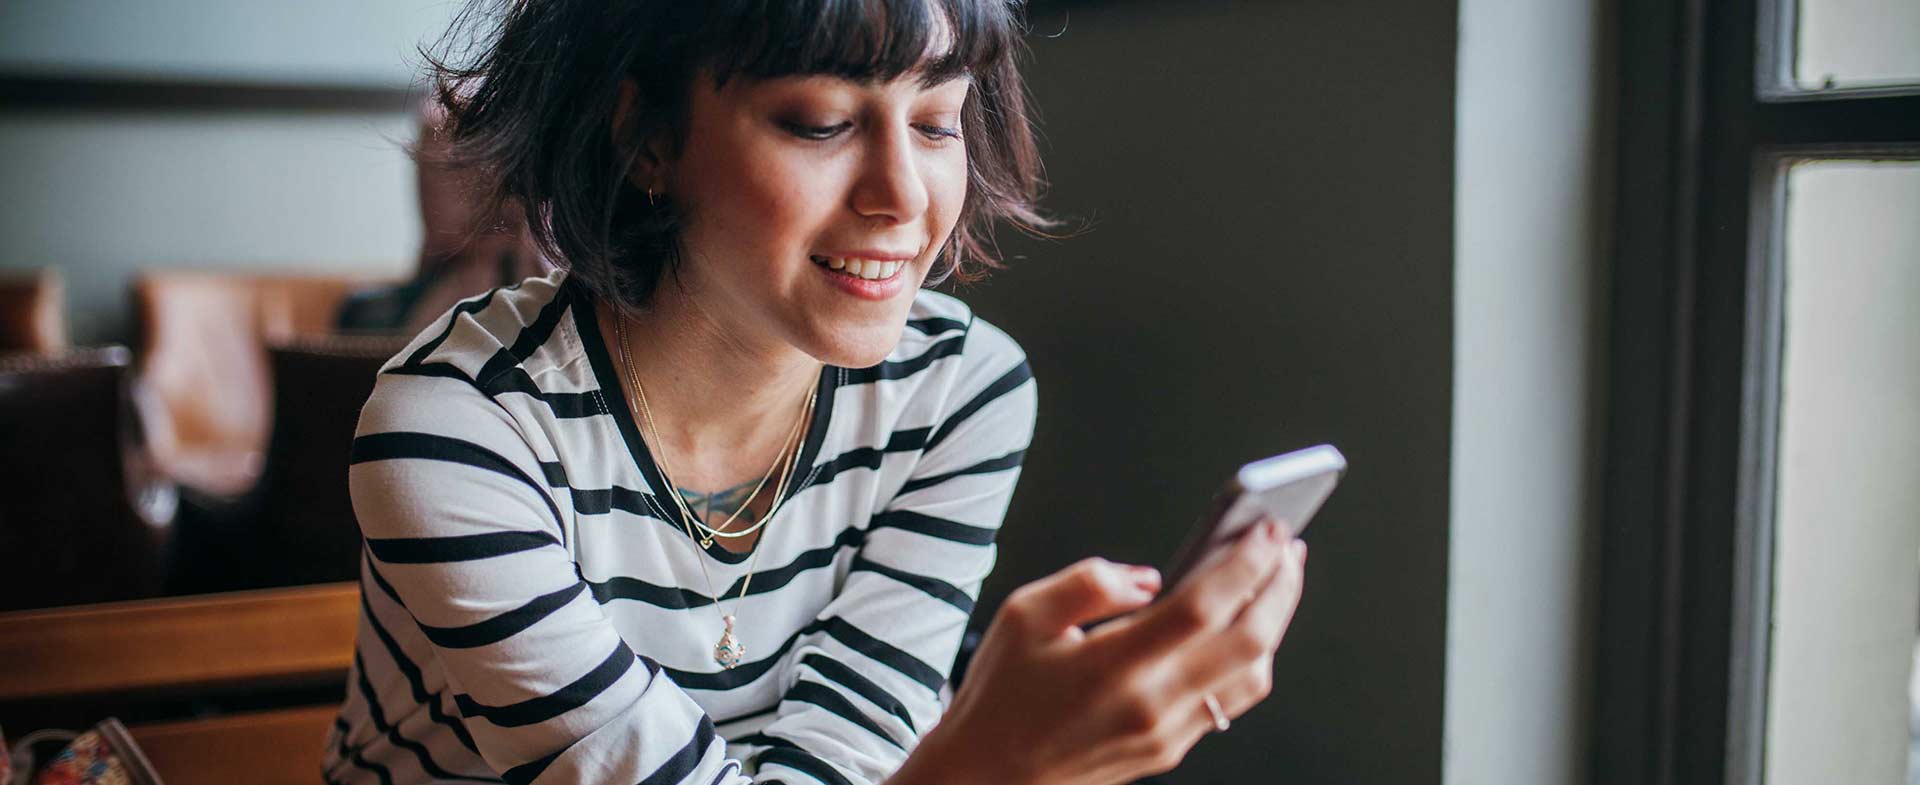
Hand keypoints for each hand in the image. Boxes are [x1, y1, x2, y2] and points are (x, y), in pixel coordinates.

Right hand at [904, 520, 1307, 784]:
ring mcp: (1165, 734)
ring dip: (1274, 625)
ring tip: (1273, 582)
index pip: (1205, 605)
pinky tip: (1242, 629)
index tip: (1268, 529)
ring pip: (1251, 677)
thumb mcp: (1023, 616)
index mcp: (1114, 666)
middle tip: (1287, 547)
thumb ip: (1089, 583)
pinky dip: (1248, 659)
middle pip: (1249, 641)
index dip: (1247, 562)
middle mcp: (1149, 706)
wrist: (985, 778)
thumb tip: (1150, 578)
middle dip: (1280, 587)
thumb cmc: (999, 697)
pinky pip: (1228, 701)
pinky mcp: (1168, 751)